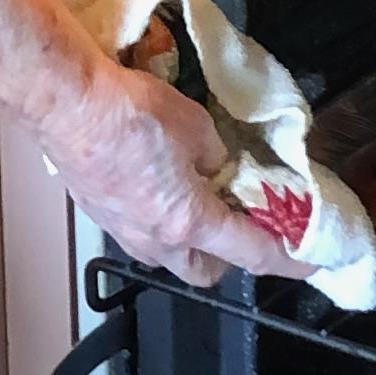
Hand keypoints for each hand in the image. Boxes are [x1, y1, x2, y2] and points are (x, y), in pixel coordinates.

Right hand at [40, 58, 298, 290]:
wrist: (66, 103)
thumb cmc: (129, 113)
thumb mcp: (196, 126)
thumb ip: (216, 154)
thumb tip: (217, 163)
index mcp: (188, 222)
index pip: (252, 253)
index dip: (287, 260)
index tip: (309, 262)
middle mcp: (155, 239)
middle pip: (204, 271)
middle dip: (229, 258)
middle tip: (245, 226)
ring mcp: (122, 230)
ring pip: (168, 255)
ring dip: (190, 239)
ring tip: (198, 202)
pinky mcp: (98, 213)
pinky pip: (138, 230)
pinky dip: (157, 218)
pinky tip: (158, 184)